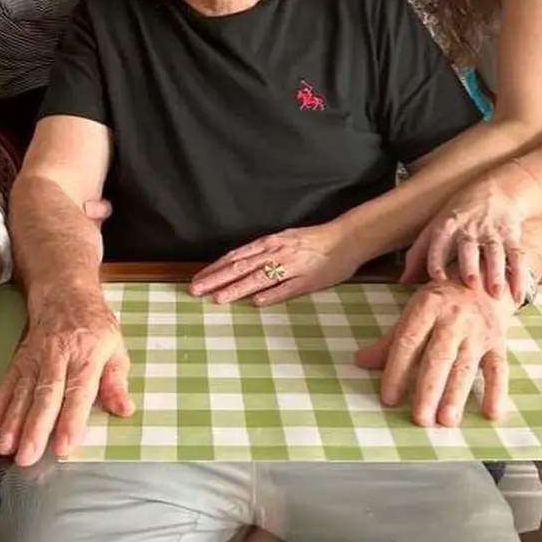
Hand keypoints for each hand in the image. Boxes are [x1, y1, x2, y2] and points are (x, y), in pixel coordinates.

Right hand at [0, 287, 132, 465]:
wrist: (64, 291)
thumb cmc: (93, 324)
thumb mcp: (115, 346)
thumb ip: (116, 380)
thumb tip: (124, 409)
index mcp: (87, 355)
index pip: (78, 391)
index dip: (71, 420)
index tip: (64, 446)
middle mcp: (58, 356)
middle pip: (46, 394)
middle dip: (35, 427)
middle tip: (27, 456)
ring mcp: (36, 356)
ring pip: (23, 391)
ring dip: (12, 421)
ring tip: (5, 447)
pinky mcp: (21, 356)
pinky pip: (8, 381)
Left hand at [189, 223, 359, 303]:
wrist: (346, 239)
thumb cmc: (314, 241)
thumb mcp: (285, 241)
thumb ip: (264, 254)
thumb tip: (240, 265)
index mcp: (269, 243)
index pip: (236, 256)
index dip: (215, 268)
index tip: (197, 279)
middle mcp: (276, 252)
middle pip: (241, 267)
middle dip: (217, 279)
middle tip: (195, 290)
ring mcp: (291, 266)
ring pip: (259, 278)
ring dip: (237, 289)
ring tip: (218, 298)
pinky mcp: (308, 280)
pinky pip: (287, 288)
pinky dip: (272, 295)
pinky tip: (256, 303)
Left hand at [355, 279, 512, 425]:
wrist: (482, 279)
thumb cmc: (441, 301)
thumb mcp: (414, 311)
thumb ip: (390, 339)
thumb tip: (360, 361)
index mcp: (427, 306)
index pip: (408, 341)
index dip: (396, 370)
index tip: (389, 398)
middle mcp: (453, 318)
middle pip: (438, 356)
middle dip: (429, 388)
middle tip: (420, 418)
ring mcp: (478, 331)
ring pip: (466, 365)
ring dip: (456, 394)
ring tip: (447, 420)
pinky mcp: (498, 343)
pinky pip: (499, 368)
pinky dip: (497, 391)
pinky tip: (491, 414)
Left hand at [405, 163, 541, 302]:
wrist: (494, 190)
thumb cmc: (458, 215)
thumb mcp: (435, 227)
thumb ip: (419, 254)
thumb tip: (403, 280)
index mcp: (446, 227)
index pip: (438, 243)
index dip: (436, 259)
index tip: (438, 278)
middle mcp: (468, 229)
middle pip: (468, 247)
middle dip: (469, 265)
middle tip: (471, 284)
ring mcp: (491, 232)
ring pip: (495, 252)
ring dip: (496, 272)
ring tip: (497, 292)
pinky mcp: (511, 235)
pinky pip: (516, 255)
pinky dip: (519, 275)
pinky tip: (519, 294)